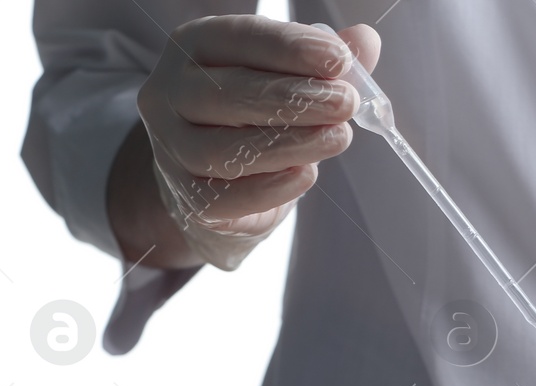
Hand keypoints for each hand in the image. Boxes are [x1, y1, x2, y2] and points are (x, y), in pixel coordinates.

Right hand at [129, 16, 379, 268]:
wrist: (210, 180)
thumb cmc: (249, 116)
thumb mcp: (284, 79)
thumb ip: (321, 63)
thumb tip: (365, 41)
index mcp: (194, 48)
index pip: (236, 38)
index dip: (289, 48)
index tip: (340, 59)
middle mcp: (170, 93)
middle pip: (228, 93)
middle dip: (294, 98)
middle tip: (345, 103)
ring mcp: (172, 148)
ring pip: (224, 150)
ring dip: (289, 143)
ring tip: (338, 138)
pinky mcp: (188, 198)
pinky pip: (227, 197)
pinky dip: (272, 187)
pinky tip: (306, 175)